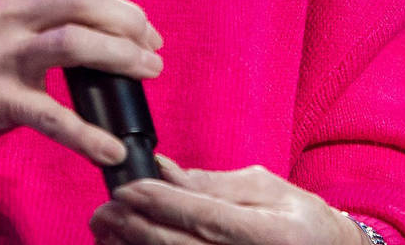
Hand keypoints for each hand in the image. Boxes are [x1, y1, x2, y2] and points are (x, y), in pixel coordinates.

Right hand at [0, 0, 165, 172]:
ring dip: (125, 58)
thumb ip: (35, 0)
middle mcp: (5, 13)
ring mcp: (1, 58)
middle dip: (131, 19)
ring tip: (148, 70)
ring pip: (78, 43)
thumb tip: (101, 1)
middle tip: (149, 40)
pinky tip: (110, 147)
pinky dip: (89, 136)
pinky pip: (54, 118)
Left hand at [90, 154, 368, 244]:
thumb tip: (164, 171)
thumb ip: (214, 184)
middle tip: (103, 211)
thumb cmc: (301, 220)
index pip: (201, 215)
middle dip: (133, 227)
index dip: (159, 202)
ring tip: (105, 232)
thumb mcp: (266, 189)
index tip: (126, 187)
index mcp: (266, 232)